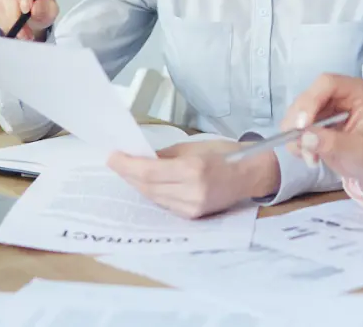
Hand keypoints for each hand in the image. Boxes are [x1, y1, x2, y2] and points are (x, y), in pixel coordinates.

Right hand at [0, 0, 58, 40]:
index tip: (26, 10)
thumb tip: (35, 8)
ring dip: (9, 21)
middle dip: (15, 14)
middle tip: (24, 32)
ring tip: (22, 32)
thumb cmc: (42, 4)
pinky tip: (12, 24)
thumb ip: (47, 8)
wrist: (30, 11)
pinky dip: (1, 22)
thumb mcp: (51, 9)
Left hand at [107, 140, 278, 218]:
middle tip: (115, 162)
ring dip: (137, 184)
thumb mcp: (194, 147)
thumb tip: (140, 157)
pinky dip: (152, 193)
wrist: (249, 175)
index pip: (149, 171)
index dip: (127, 165)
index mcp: (193, 170)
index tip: (113, 156)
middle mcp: (191, 192)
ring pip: (154, 197)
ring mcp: (192, 207)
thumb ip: (165, 155)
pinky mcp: (193, 215)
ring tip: (126, 171)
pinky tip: (143, 184)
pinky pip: (164, 204)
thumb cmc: (224, 155)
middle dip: (128, 174)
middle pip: (148, 187)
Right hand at [281, 74, 362, 190]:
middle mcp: (337, 94)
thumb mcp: (359, 151)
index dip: (310, 101)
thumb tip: (304, 137)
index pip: (326, 83)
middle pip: (306, 97)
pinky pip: (296, 125)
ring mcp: (324, 106)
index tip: (302, 127)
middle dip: (299, 123)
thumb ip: (334, 143)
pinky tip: (307, 155)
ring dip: (295, 134)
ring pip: (297, 111)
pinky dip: (295, 141)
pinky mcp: (315, 121)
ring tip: (309, 157)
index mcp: (355, 90)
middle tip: (302, 149)